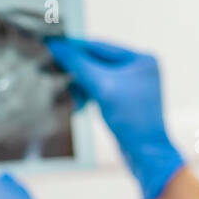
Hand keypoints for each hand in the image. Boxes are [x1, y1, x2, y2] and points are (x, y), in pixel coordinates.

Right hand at [44, 36, 184, 198]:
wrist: (145, 154)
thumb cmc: (132, 120)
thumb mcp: (103, 87)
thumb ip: (79, 64)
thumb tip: (56, 46)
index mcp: (142, 59)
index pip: (101, 46)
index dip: (75, 47)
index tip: (53, 45)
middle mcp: (139, 69)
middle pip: (97, 62)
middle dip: (78, 71)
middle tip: (56, 73)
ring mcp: (132, 85)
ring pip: (96, 78)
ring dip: (81, 87)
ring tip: (71, 97)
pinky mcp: (124, 101)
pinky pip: (99, 91)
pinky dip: (87, 96)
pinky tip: (79, 106)